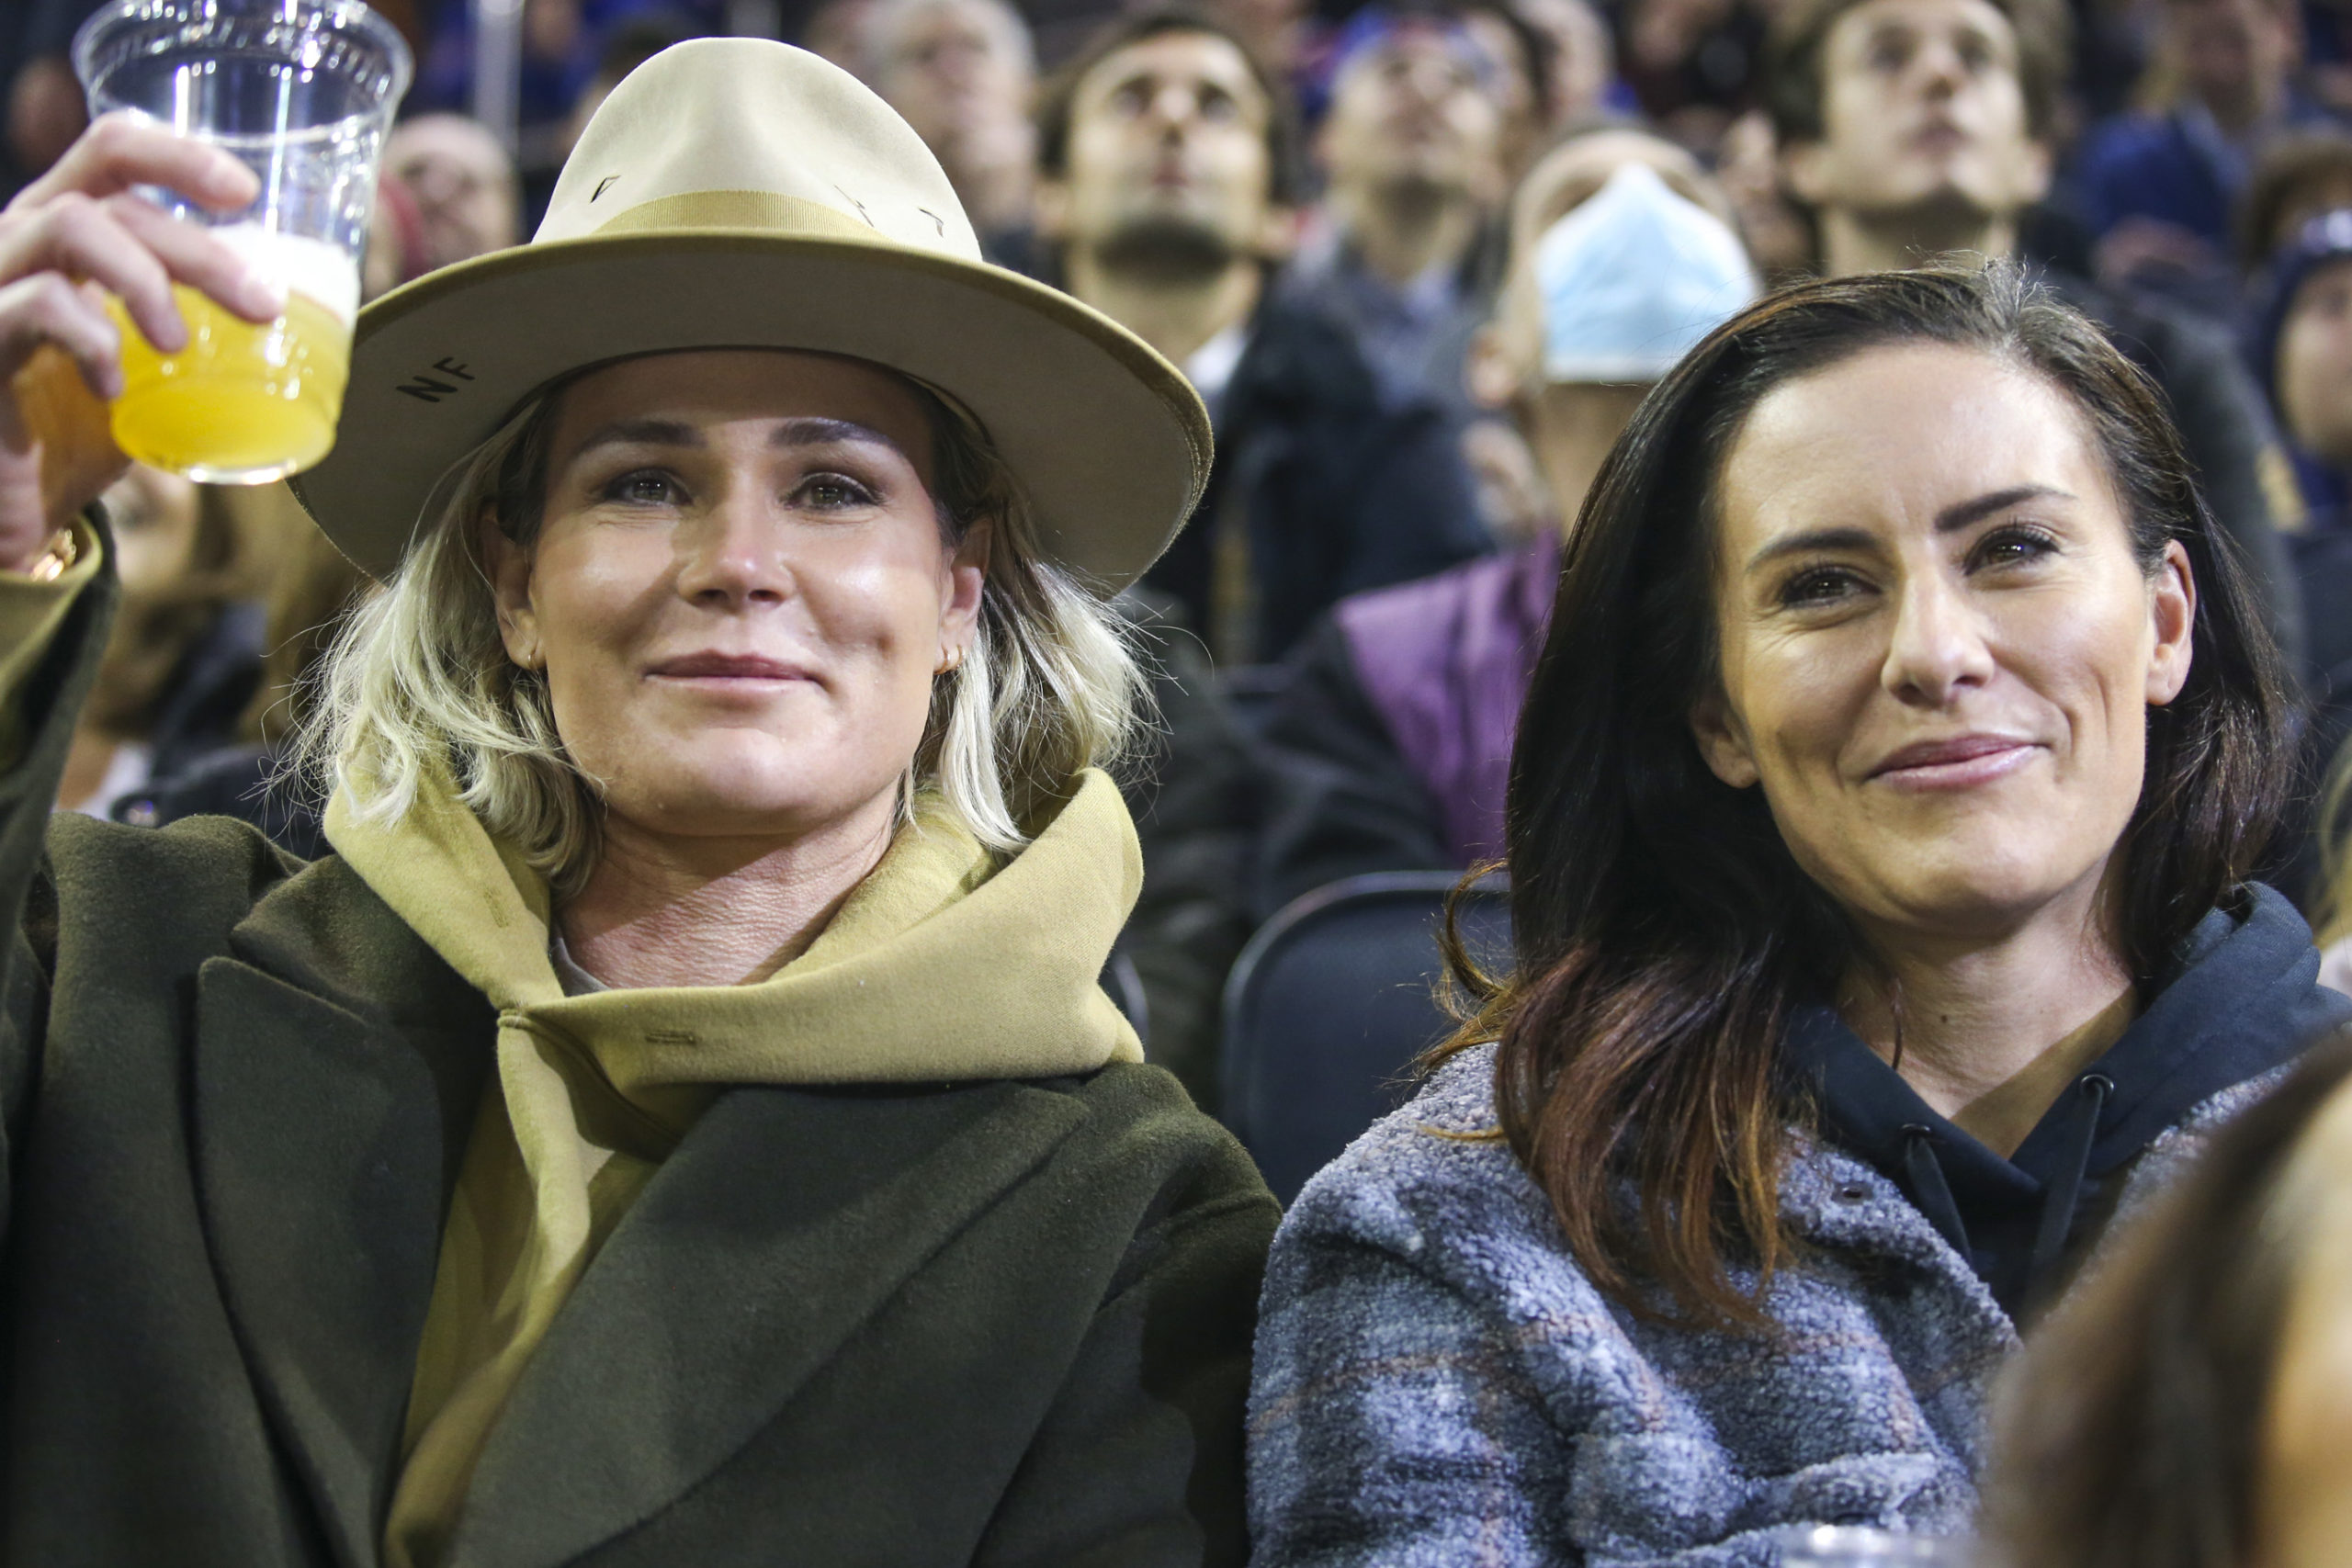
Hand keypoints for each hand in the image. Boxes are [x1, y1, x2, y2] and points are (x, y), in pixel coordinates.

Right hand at [0, 113, 285, 571]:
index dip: (177, 155)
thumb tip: (320, 340)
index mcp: (60, 233)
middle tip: (260, 307)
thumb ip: (208, 343)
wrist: (6, 508)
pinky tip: (112, 390)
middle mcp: (16, 240)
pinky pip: (36, 302)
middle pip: (110, 197)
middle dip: (198, 249)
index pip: (111, 151)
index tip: (246, 192)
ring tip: (178, 344)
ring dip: (145, 279)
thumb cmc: (79, 434)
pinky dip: (92, 338)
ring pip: (70, 225)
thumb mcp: (155, 379)